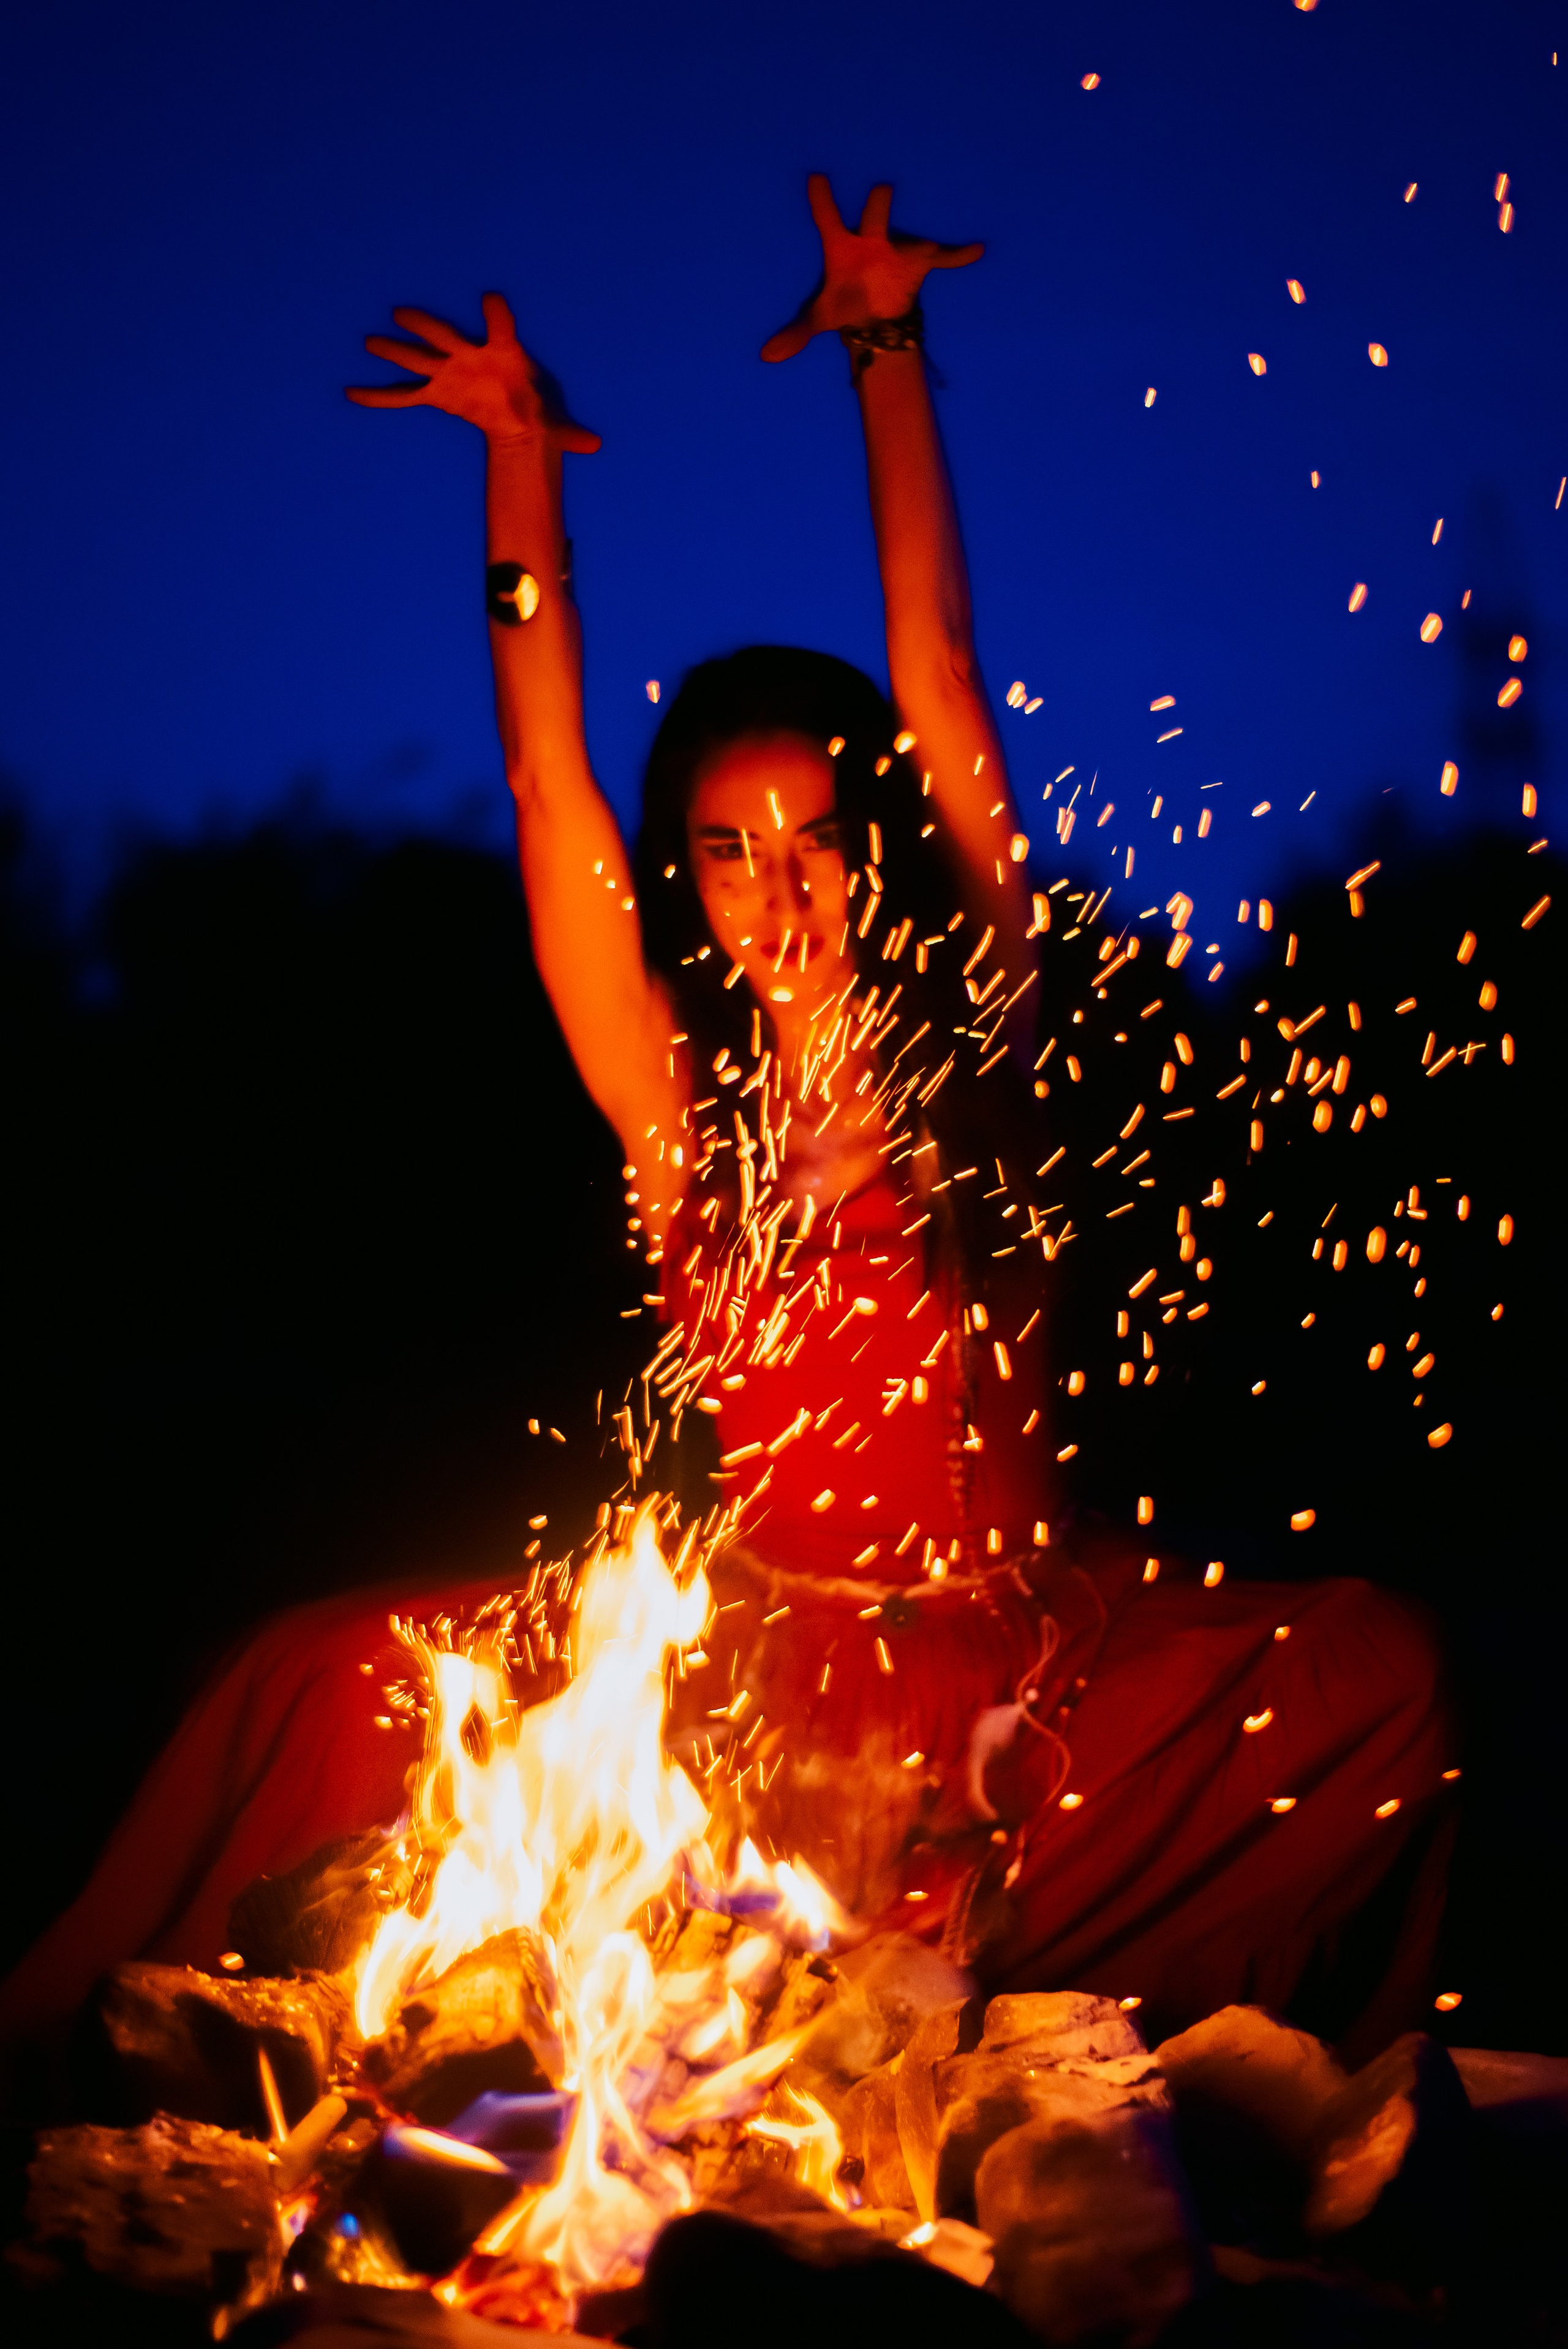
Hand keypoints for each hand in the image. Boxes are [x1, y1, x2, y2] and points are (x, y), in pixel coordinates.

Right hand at [347, 293, 600, 449]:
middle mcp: (470, 358)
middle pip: (444, 337)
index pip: (501, 328)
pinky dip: (379, 396)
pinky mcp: (438, 395)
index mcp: (503, 354)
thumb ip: (569, 432)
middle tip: (402, 312)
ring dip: (394, 350)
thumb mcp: (554, 424)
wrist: (518, 416)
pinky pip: (404, 395)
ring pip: (417, 359)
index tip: (492, 299)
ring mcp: (450, 374)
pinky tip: (352, 393)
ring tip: (370, 340)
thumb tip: (594, 445)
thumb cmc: (536, 408)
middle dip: (425, 326)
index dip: (497, 314)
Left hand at [761, 175, 981, 362]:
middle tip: (882, 190)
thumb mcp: (818, 320)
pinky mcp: (920, 264)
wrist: (875, 314)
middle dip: (878, 206)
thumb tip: (766, 357)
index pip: (828, 220)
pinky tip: (976, 250)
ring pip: (911, 241)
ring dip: (921, 245)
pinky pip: (944, 258)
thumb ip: (793, 335)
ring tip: (930, 245)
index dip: (821, 200)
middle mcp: (871, 240)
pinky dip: (960, 255)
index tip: (815, 177)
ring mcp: (897, 250)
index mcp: (842, 247)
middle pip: (875, 216)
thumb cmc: (844, 304)